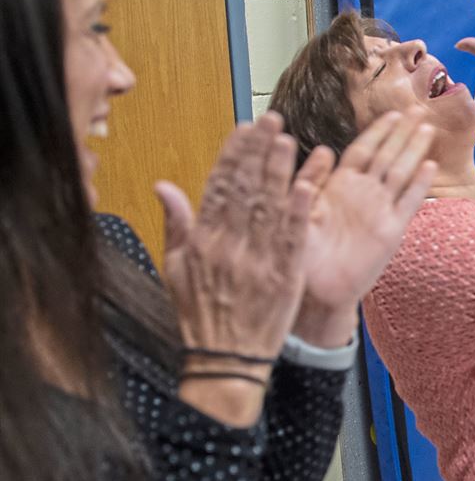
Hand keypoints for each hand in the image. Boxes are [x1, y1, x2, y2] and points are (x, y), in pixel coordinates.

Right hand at [156, 113, 311, 422]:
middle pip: (246, 188)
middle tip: (273, 120)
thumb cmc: (200, 314)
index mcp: (204, 240)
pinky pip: (293, 239)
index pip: (219, 185)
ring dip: (280, 171)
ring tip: (289, 140)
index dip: (233, 154)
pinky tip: (307, 185)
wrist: (225, 360)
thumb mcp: (176, 269)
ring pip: (270, 207)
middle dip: (259, 151)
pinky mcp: (284, 276)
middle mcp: (230, 244)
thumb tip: (162, 185)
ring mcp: (258, 260)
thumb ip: (175, 224)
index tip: (244, 127)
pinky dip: (299, 211)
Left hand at [291, 109, 436, 347]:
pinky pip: (408, 203)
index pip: (363, 150)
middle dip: (402, 132)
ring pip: (400, 173)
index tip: (392, 111)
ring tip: (427, 129)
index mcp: (340, 186)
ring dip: (414, 150)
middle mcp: (363, 194)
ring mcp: (379, 211)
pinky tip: (430, 166)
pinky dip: (420, 185)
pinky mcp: (391, 232)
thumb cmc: (302, 253)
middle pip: (387, 155)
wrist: (317, 291)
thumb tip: (323, 150)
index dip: (378, 130)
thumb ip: (310, 181)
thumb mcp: (301, 210)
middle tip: (419, 109)